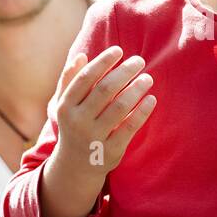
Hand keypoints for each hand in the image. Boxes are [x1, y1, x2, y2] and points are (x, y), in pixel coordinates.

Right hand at [52, 45, 156, 183]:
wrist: (76, 166)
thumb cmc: (74, 125)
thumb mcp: (65, 105)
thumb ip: (70, 80)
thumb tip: (82, 56)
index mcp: (65, 106)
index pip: (85, 78)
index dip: (103, 62)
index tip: (119, 50)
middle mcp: (78, 121)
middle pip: (105, 90)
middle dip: (124, 72)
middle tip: (140, 61)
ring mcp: (94, 137)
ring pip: (120, 107)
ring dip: (136, 88)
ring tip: (148, 78)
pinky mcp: (111, 151)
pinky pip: (130, 127)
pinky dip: (143, 111)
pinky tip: (152, 99)